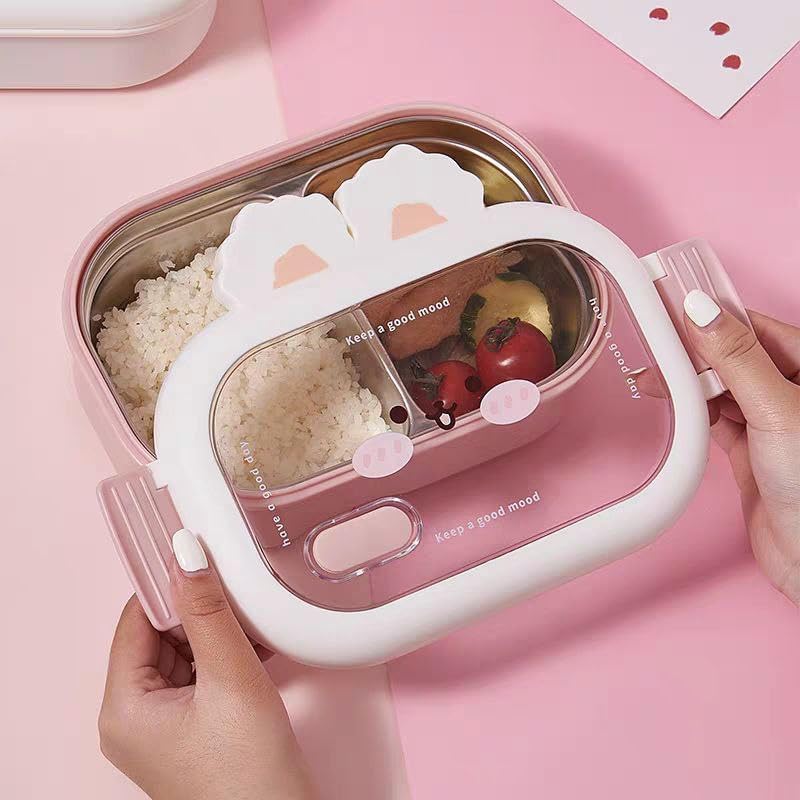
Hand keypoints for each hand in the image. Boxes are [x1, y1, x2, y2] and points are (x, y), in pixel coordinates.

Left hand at [99, 530, 317, 799]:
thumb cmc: (249, 772)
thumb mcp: (231, 678)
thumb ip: (208, 612)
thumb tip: (186, 553)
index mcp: (124, 707)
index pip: (135, 620)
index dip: (167, 584)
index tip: (197, 551)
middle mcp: (135, 717)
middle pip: (161, 635)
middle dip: (200, 608)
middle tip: (235, 582)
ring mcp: (164, 726)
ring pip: (186, 652)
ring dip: (219, 630)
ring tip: (251, 613)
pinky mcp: (193, 729)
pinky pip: (203, 674)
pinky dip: (228, 654)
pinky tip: (258, 640)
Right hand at [684, 290, 799, 603]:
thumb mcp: (777, 409)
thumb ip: (737, 358)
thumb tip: (702, 311)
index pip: (754, 326)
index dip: (712, 316)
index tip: (672, 304)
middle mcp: (792, 393)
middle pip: (732, 357)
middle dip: (693, 354)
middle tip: (656, 349)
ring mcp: (771, 424)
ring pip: (720, 389)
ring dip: (689, 386)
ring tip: (656, 382)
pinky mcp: (751, 454)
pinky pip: (715, 421)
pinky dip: (693, 415)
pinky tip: (676, 409)